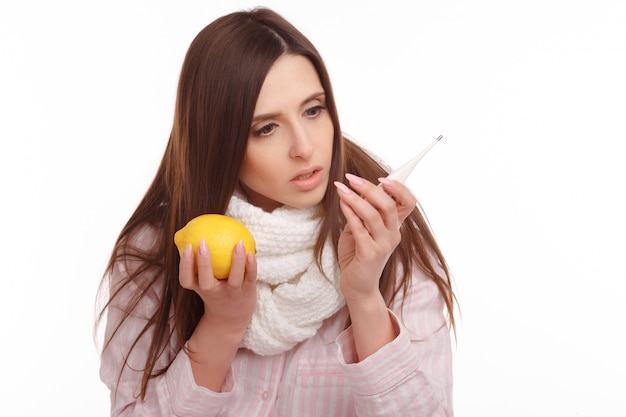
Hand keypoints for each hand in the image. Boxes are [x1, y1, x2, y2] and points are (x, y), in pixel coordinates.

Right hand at [179, 239, 256, 337]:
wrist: (231, 319)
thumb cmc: (215, 292)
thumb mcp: (204, 282)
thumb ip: (198, 264)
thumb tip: (194, 233)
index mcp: (200, 288)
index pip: (186, 279)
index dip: (185, 265)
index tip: (187, 247)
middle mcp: (214, 292)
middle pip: (206, 280)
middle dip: (203, 262)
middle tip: (202, 242)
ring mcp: (231, 294)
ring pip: (234, 279)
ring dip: (236, 261)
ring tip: (238, 243)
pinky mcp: (247, 292)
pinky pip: (250, 278)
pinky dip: (251, 266)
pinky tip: (252, 253)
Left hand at [334, 174, 415, 300]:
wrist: (356, 285)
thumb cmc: (357, 255)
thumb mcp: (361, 229)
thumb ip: (362, 212)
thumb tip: (357, 188)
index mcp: (394, 226)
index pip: (408, 202)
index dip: (399, 188)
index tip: (383, 178)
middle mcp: (393, 235)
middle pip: (389, 205)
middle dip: (370, 188)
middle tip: (351, 178)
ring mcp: (383, 245)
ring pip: (373, 215)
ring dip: (356, 199)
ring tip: (341, 189)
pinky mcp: (370, 254)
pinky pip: (359, 229)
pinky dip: (350, 213)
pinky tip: (341, 204)